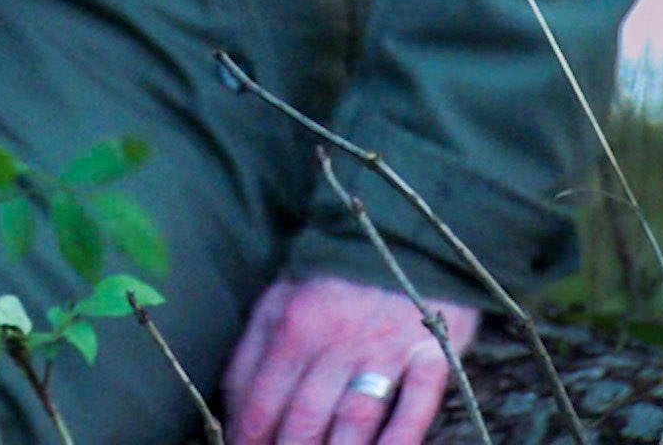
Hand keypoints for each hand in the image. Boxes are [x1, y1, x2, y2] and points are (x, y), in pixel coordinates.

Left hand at [221, 276, 479, 444]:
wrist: (404, 238)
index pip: (262, 402)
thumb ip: (250, 353)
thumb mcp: (278, 300)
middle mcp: (337, 341)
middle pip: (305, 420)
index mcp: (293, 326)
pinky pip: (416, 408)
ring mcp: (386, 350)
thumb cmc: (331, 279)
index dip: (249, 441)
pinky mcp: (430, 354)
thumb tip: (231, 411)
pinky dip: (400, 442)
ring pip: (354, 422)